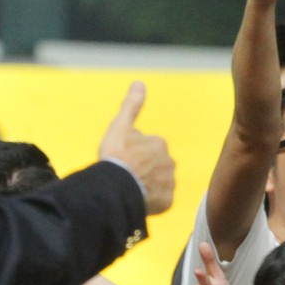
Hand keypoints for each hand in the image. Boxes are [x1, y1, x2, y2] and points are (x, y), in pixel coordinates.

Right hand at [98, 81, 174, 214]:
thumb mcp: (119, 127)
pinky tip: (137, 199)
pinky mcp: (167, 201)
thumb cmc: (116, 157)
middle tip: (125, 175)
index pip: (145, 148)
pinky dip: (150, 201)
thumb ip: (131, 106)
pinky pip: (160, 200)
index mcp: (159, 144)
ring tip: (130, 188)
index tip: (121, 160)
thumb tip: (139, 83)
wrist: (116, 189)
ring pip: (157, 183)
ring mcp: (169, 183)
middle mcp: (169, 162)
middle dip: (142, 170)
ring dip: (146, 185)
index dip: (131, 154)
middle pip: (153, 166)